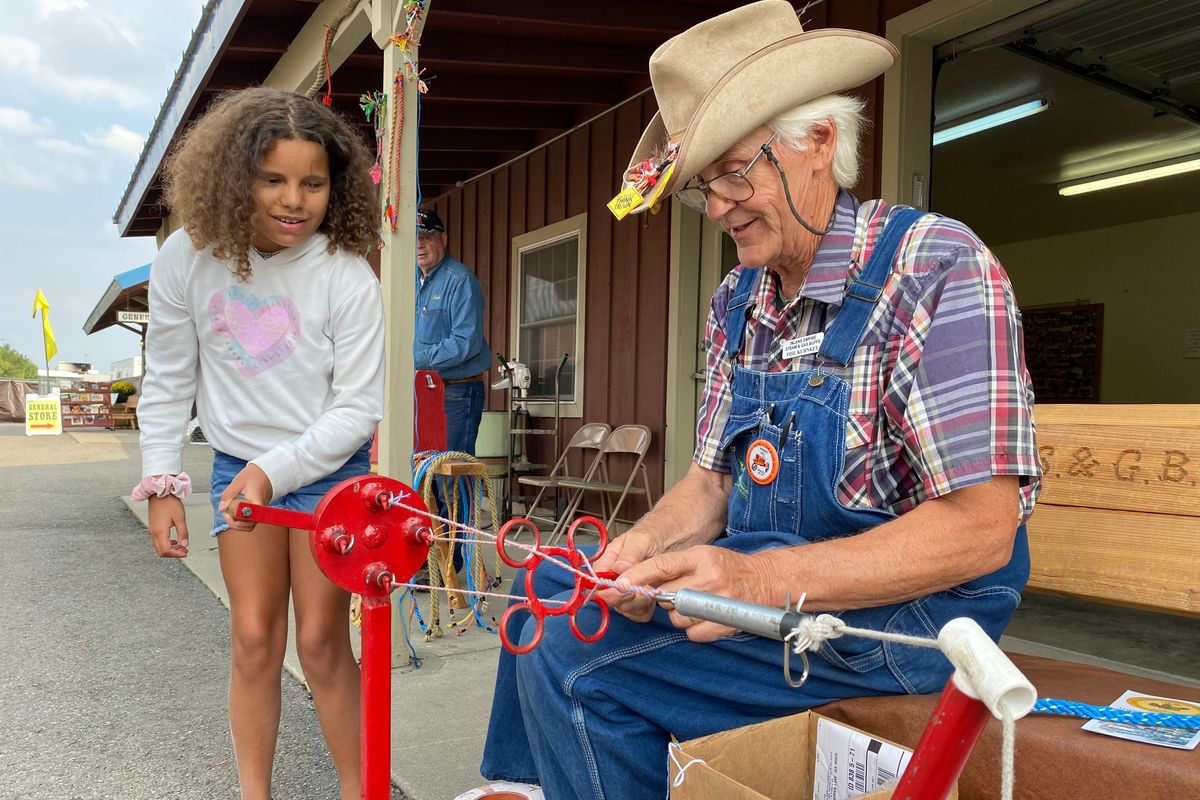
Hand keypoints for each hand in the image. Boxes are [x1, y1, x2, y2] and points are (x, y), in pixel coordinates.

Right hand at [147, 495, 189, 557]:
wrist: (160, 493)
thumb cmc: (169, 502)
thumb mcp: (180, 517)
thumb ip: (183, 532)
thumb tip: (185, 544)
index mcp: (160, 531)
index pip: (166, 550)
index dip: (176, 554)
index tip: (186, 552)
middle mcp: (154, 533)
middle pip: (161, 552)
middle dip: (173, 554)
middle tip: (184, 551)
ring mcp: (152, 530)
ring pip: (159, 547)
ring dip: (170, 549)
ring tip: (182, 546)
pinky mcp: (153, 527)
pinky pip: (158, 541)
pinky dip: (167, 544)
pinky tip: (175, 541)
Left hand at [218, 463, 273, 530]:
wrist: (266, 473)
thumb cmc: (253, 475)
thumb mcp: (238, 482)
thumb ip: (228, 495)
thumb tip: (222, 508)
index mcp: (257, 502)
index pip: (249, 518)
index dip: (236, 518)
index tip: (228, 512)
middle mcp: (260, 510)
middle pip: (248, 526)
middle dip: (234, 523)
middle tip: (226, 513)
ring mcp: (259, 512)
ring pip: (248, 525)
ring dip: (236, 522)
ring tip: (229, 512)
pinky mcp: (257, 512)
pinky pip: (248, 521)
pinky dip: (239, 519)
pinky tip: (233, 510)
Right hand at [592, 528, 664, 621]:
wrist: (684, 529)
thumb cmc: (661, 528)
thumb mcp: (644, 538)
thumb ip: (630, 554)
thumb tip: (617, 570)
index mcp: (611, 558)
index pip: (598, 580)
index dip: (606, 589)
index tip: (622, 589)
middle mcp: (618, 575)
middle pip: (611, 597)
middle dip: (626, 598)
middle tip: (645, 590)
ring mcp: (632, 586)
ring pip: (625, 606)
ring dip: (638, 605)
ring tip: (653, 592)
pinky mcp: (646, 596)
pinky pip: (639, 612)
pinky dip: (646, 611)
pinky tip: (657, 600)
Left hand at [619, 545, 776, 641]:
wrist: (764, 581)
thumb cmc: (726, 568)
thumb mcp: (701, 555)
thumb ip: (672, 566)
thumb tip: (634, 580)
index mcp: (700, 557)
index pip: (661, 565)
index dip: (637, 576)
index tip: (619, 585)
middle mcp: (708, 579)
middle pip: (664, 595)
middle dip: (663, 597)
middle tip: (678, 592)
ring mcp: (716, 603)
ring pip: (675, 617)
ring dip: (678, 614)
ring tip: (697, 603)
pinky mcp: (722, 625)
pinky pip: (690, 632)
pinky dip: (693, 628)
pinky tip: (706, 616)